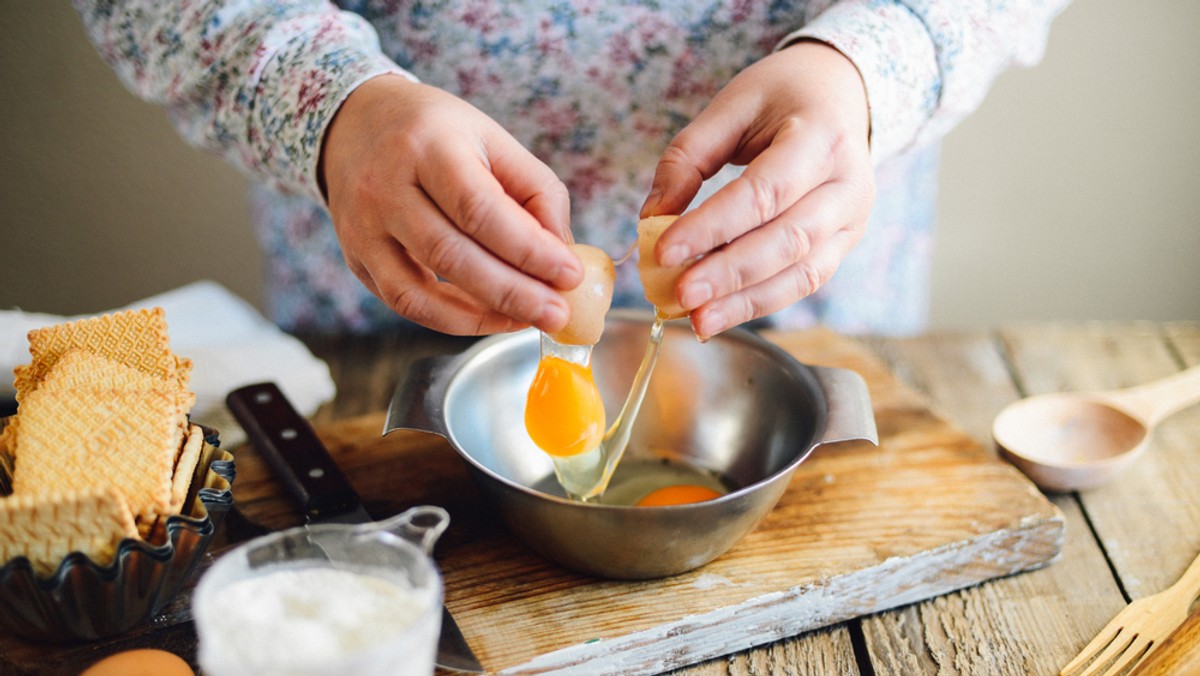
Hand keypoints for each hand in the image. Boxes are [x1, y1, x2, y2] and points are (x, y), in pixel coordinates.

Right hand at [321, 75, 582, 334]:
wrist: (356, 123)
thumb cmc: (437, 133)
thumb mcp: (493, 139)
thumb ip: (536, 191)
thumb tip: (563, 254)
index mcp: (427, 146)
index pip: (479, 208)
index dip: (528, 248)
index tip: (570, 274)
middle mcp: (384, 187)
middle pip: (450, 255)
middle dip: (513, 293)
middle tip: (557, 314)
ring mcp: (362, 228)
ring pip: (420, 292)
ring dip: (482, 316)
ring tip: (528, 320)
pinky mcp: (356, 258)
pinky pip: (404, 303)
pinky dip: (450, 320)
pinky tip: (489, 317)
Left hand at [641, 41, 873, 339]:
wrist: (841, 95)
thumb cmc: (781, 96)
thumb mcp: (732, 105)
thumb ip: (688, 157)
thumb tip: (652, 218)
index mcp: (822, 137)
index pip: (764, 192)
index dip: (713, 226)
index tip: (664, 251)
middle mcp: (848, 184)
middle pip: (787, 240)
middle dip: (729, 273)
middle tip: (680, 294)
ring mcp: (852, 220)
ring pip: (801, 273)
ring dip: (745, 302)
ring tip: (697, 320)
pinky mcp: (843, 245)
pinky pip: (803, 283)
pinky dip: (760, 302)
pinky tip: (720, 315)